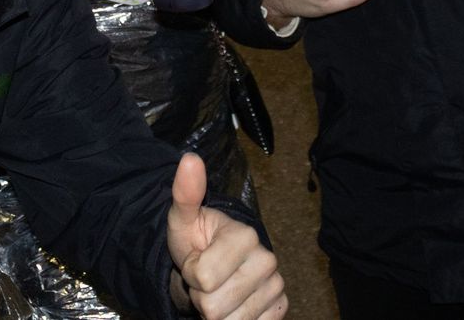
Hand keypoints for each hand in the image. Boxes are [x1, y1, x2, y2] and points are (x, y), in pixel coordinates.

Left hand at [166, 154, 286, 319]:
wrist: (215, 260)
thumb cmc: (196, 240)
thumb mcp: (183, 219)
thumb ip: (185, 193)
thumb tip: (189, 159)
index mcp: (245, 236)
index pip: (203, 279)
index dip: (191, 273)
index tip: (196, 259)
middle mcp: (268, 260)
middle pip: (215, 307)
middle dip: (202, 296)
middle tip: (207, 278)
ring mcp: (276, 287)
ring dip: (216, 312)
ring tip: (218, 288)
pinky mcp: (280, 308)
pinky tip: (235, 302)